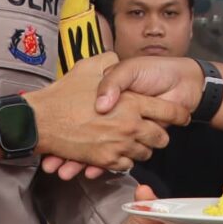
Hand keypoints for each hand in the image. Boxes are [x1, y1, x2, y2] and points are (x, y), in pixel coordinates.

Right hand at [32, 54, 187, 173]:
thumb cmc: (65, 93)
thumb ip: (109, 63)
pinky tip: (118, 150)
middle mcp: (130, 125)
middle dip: (159, 134)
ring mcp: (119, 145)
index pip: (168, 111)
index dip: (177, 114)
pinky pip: (126, 164)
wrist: (41, 119)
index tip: (181, 116)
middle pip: (160, 137)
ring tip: (134, 140)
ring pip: (145, 153)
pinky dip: (124, 159)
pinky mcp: (106, 160)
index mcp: (131, 102)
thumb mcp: (89, 67)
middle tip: (156, 130)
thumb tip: (117, 59)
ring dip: (142, 148)